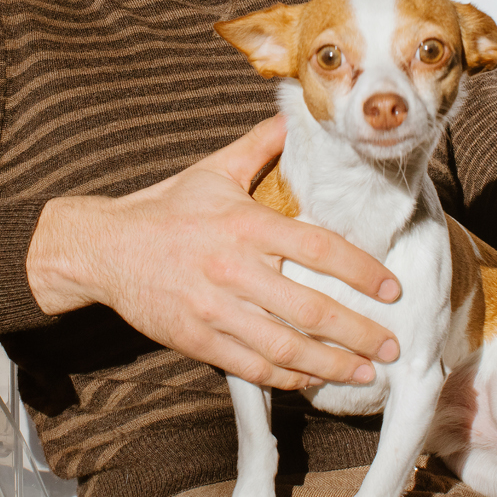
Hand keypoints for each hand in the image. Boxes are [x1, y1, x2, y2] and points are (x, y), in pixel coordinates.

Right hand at [26, 114, 401, 390]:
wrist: (103, 249)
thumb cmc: (163, 209)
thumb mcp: (212, 171)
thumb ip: (258, 146)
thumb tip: (293, 116)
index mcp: (245, 225)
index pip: (319, 249)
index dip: (361, 270)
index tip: (391, 288)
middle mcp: (234, 270)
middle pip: (311, 309)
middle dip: (359, 332)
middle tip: (392, 344)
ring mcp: (216, 310)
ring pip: (286, 347)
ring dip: (332, 364)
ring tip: (366, 372)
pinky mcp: (197, 339)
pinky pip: (252, 366)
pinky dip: (288, 377)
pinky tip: (313, 380)